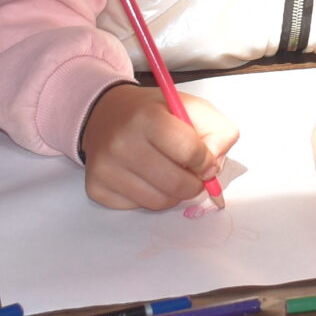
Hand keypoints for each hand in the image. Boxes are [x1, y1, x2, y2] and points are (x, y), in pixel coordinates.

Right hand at [80, 82, 238, 211]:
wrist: (107, 114)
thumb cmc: (156, 113)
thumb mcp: (193, 108)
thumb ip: (219, 132)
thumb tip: (214, 168)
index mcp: (148, 116)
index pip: (190, 152)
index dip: (206, 161)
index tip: (205, 161)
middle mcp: (121, 142)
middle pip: (177, 184)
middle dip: (194, 183)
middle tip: (192, 174)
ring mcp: (106, 168)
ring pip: (159, 202)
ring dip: (173, 193)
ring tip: (168, 172)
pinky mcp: (96, 188)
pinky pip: (138, 208)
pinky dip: (149, 197)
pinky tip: (144, 177)